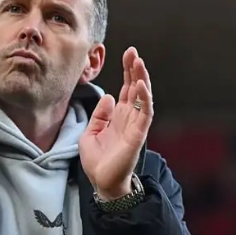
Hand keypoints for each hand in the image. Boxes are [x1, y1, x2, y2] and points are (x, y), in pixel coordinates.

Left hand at [79, 47, 153, 199]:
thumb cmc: (97, 161)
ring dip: (142, 79)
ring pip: (143, 98)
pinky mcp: (137, 135)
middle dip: (135, 70)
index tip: (127, 53)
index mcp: (119, 116)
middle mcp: (129, 118)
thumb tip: (109, 96)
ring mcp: (135, 126)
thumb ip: (99, 115)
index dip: (127, 71)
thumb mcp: (90, 133)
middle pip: (135, 89)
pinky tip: (140, 85)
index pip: (126, 89)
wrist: (101, 183)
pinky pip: (144, 114)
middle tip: (133, 52)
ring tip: (139, 62)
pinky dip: (144, 99)